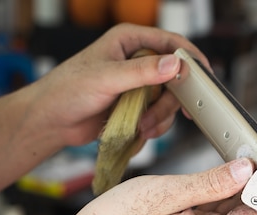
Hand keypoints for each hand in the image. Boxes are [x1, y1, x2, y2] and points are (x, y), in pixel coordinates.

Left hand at [27, 23, 208, 147]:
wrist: (52, 121)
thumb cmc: (67, 90)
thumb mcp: (106, 77)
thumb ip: (142, 71)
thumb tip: (174, 64)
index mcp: (130, 40)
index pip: (171, 42)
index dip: (190, 58)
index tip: (204, 76)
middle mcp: (137, 60)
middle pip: (175, 77)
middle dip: (170, 100)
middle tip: (159, 114)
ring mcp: (139, 84)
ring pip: (170, 100)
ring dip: (161, 117)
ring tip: (142, 127)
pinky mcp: (138, 105)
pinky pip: (161, 115)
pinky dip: (156, 126)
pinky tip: (140, 131)